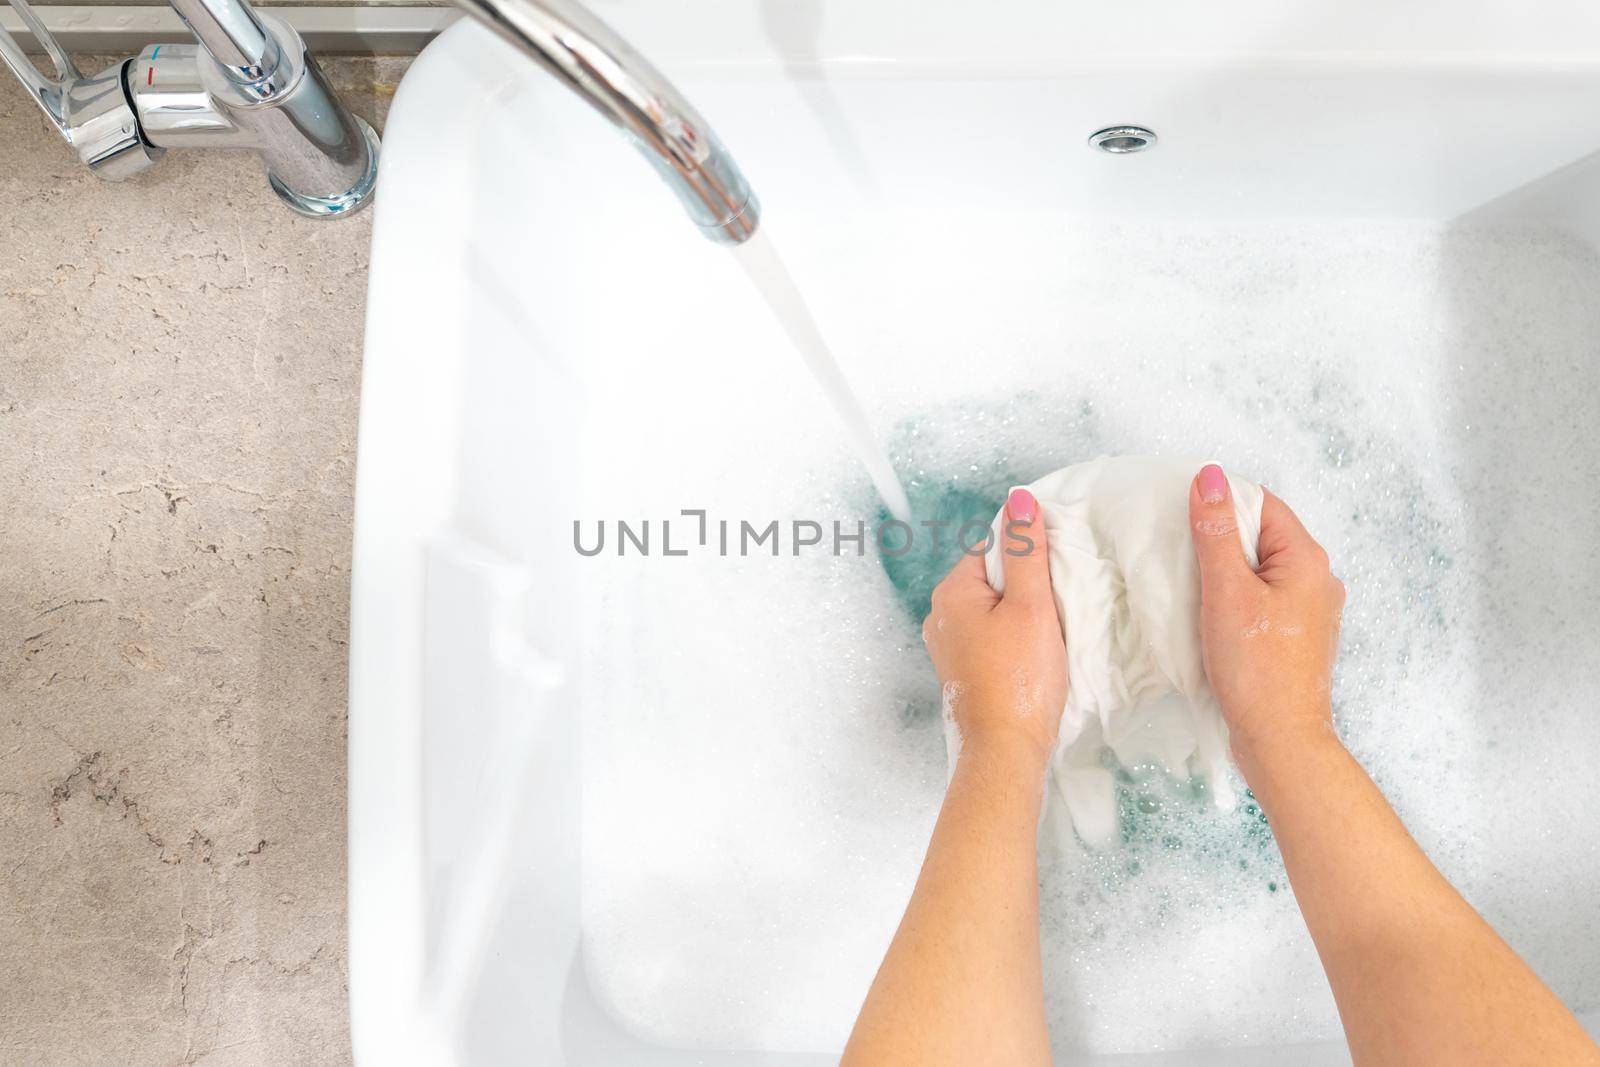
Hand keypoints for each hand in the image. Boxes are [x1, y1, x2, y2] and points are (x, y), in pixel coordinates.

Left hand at [922, 488, 1066, 768]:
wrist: (1006, 749)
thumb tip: (1019, 501)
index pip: (990, 547)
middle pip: (991, 579)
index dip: (1027, 555)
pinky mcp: (963, 671)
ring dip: (1022, 615)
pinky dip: (1013, 639)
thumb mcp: (1031, 606)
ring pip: (992, 610)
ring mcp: (948, 646)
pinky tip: (1035, 654)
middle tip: (1057, 604)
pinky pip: (990, 638)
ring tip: (1049, 632)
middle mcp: (940, 616)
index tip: (1055, 572)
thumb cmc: (1020, 680)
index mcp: (951, 592)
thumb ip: (1026, 552)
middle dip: (1025, 587)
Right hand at [1188, 464, 1345, 772]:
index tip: (1181, 513)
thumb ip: (1216, 532)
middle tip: (1179, 551)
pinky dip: (1234, 598)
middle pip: (1262, 535)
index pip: (1262, 504)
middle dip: (1220, 538)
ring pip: (1260, 570)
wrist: (1280, 740)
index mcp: (1308, 560)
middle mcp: (1318, 580)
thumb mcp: (1226, 592)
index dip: (1221, 503)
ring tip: (1191, 585)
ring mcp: (1310, 611)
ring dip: (1225, 571)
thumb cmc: (1255, 670)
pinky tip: (1209, 614)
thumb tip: (1210, 477)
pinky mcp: (1296, 636)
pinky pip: (1262, 599)